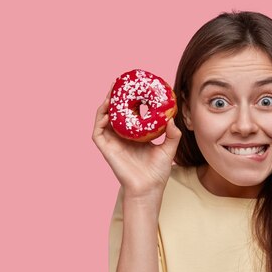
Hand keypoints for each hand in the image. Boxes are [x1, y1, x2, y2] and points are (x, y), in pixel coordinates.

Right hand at [91, 84, 181, 199]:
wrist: (149, 189)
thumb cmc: (157, 172)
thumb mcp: (168, 149)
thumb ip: (173, 134)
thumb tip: (173, 118)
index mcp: (134, 135)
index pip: (129, 113)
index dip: (129, 99)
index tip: (134, 86)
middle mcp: (121, 136)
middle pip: (114, 112)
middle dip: (115, 96)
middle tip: (119, 82)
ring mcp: (113, 142)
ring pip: (103, 119)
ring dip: (105, 105)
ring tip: (112, 93)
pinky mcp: (106, 150)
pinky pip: (98, 132)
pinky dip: (100, 121)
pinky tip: (107, 112)